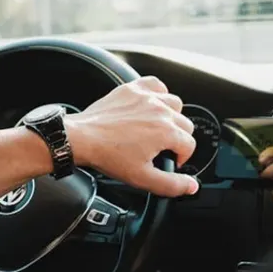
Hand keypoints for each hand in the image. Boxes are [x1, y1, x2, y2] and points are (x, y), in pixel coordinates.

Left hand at [65, 76, 198, 196]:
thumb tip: (191, 186)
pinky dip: (158, 94)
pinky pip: (155, 85)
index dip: (181, 157)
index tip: (169, 161)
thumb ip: (171, 184)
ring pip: (174, 103)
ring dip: (171, 116)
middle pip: (185, 124)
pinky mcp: (132, 89)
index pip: (190, 144)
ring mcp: (146, 97)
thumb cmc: (107, 155)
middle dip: (177, 138)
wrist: (81, 139)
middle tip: (161, 148)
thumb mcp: (143, 178)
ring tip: (157, 128)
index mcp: (166, 132)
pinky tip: (151, 106)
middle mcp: (160, 111)